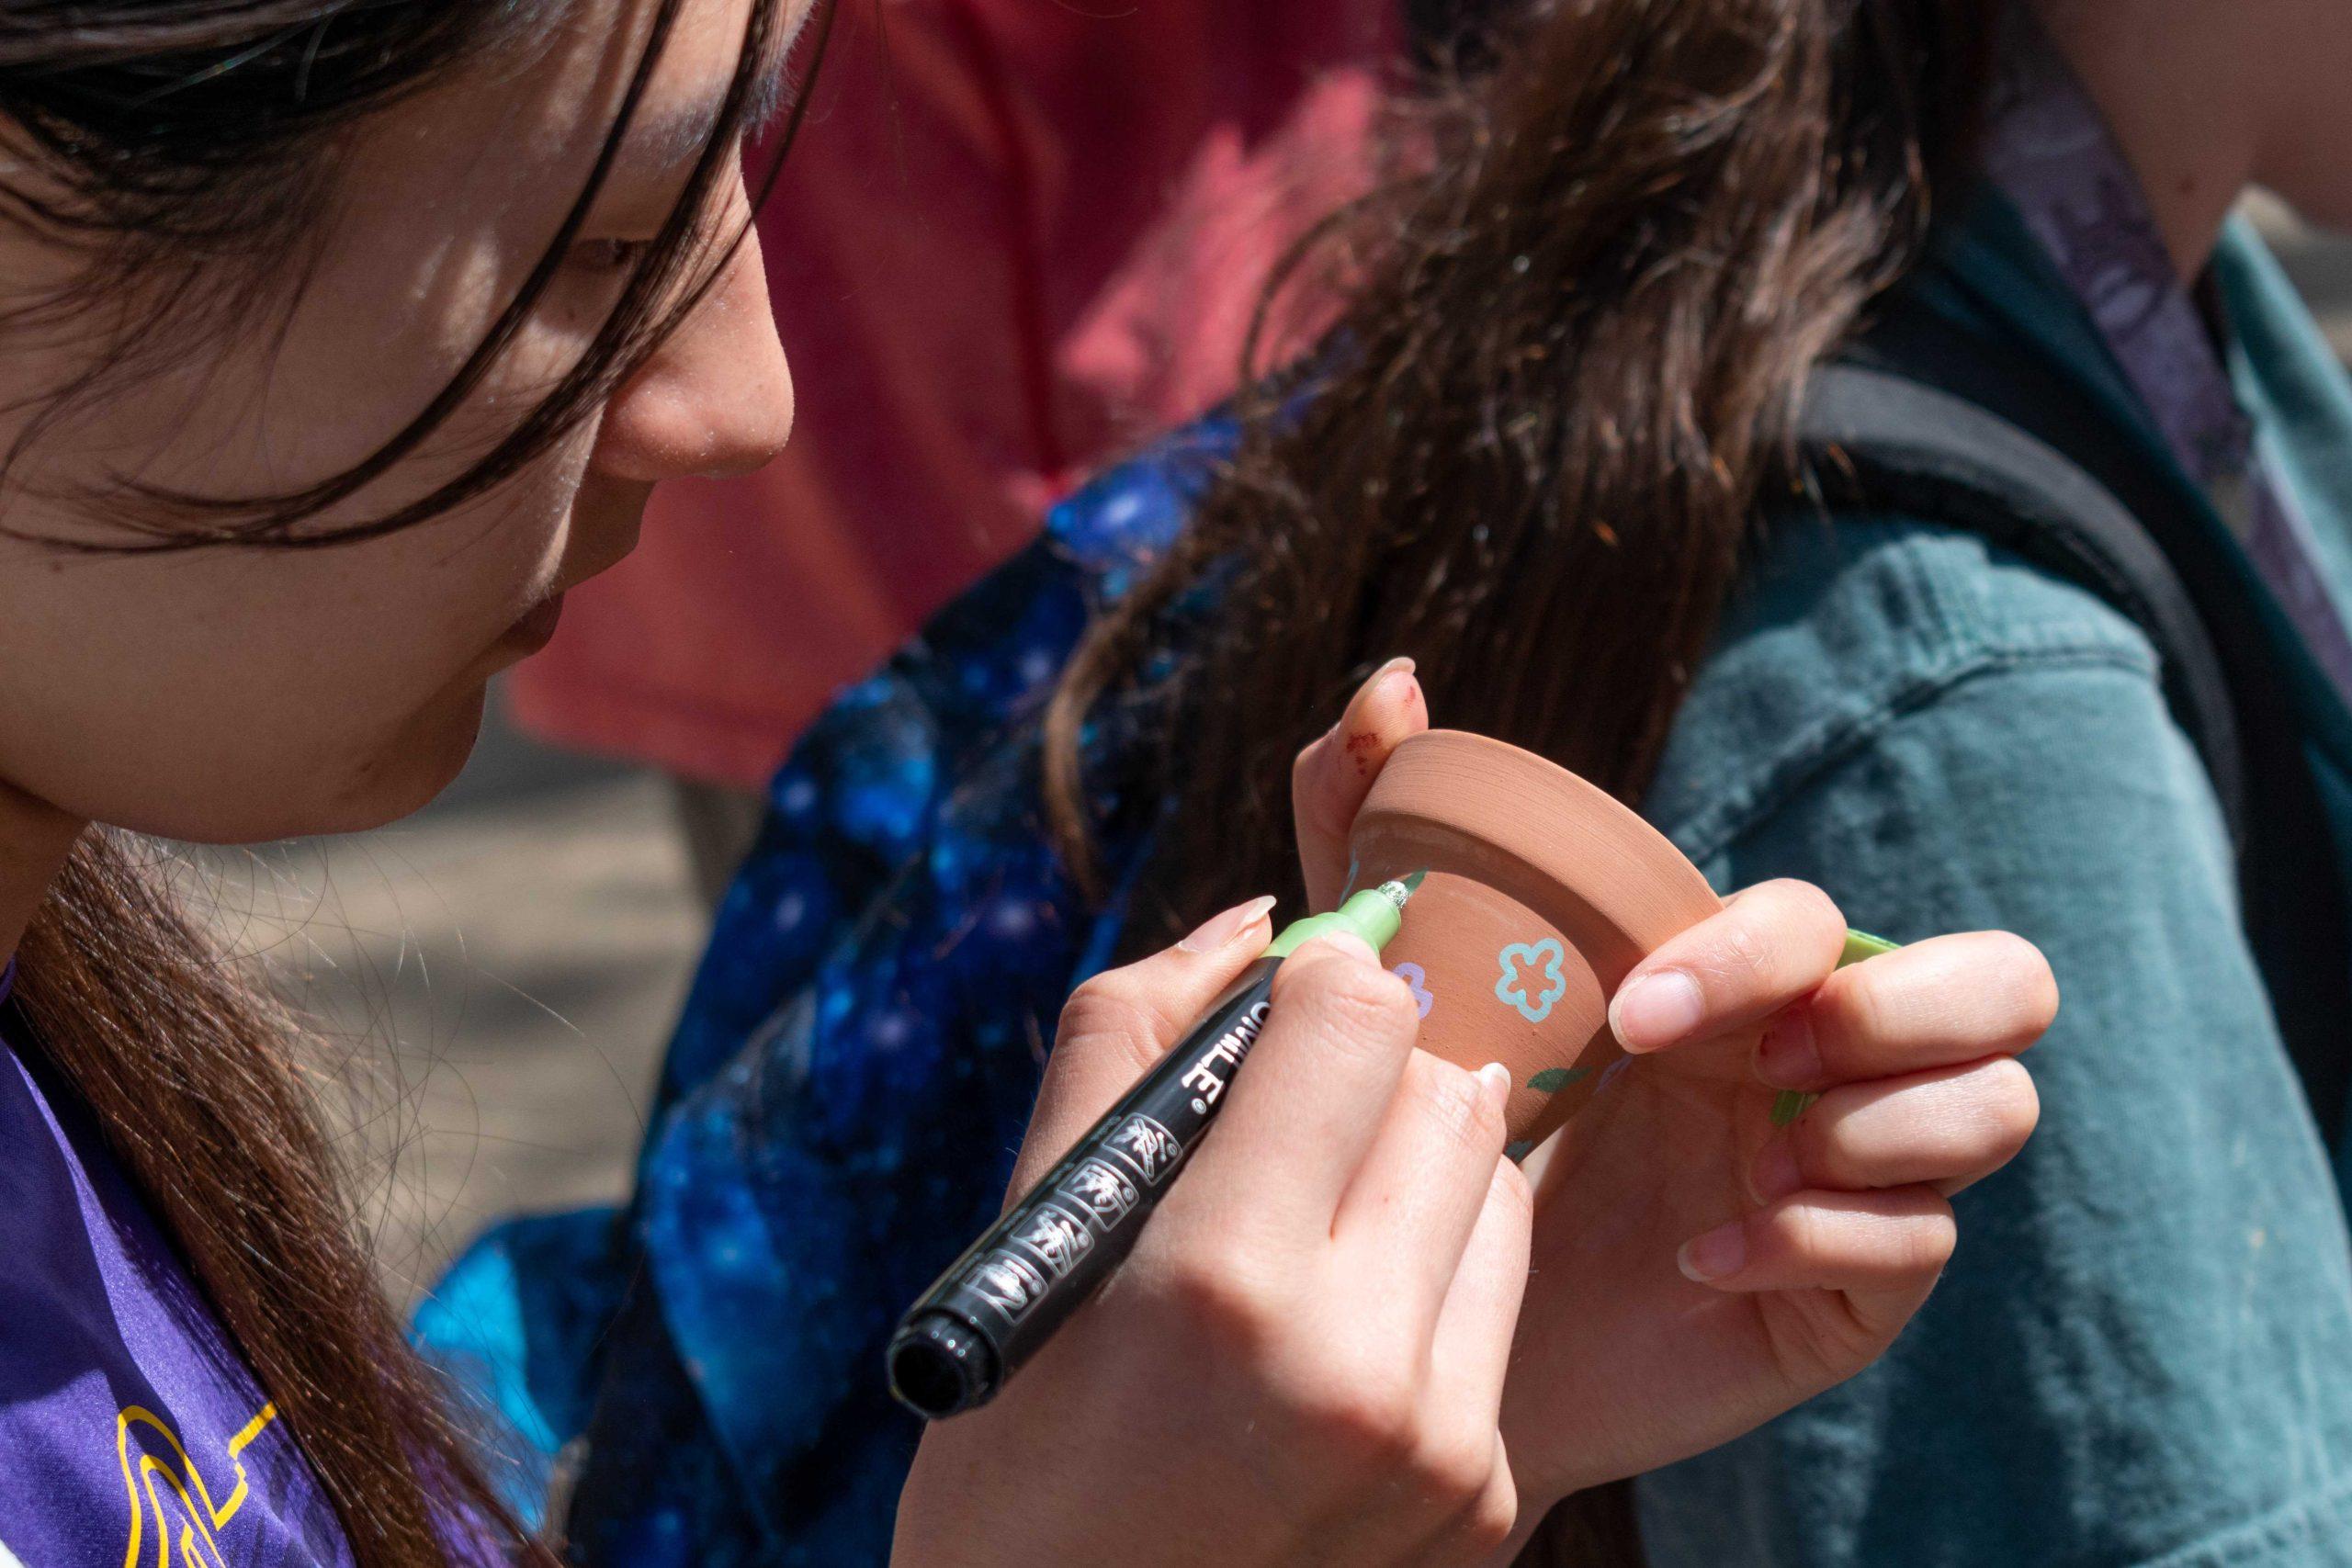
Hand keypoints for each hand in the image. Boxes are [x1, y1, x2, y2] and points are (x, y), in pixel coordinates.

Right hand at [893, 903, 1533, 1565]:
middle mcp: (1355, 1368)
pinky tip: (1342, 1324)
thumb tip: (1253, 922)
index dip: (1310, 985)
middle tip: (1287, 1119)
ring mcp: (1439, 1447)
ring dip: (1417, 1165)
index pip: (1352, 1022)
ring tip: (1313, 1224)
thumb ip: (1132, 1044)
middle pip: (1443, 1093)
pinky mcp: (1485, 1501)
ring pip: (1494, 1187)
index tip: (1275, 1008)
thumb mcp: (1030, 1239)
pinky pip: (1498, 1305)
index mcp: (1222, 1285)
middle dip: (1367, 1074)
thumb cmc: (1015, 1455)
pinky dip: (1434, 1276)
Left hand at [1291, 664, 2052, 1537]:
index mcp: (1740, 980)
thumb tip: (1389, 680)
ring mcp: (1859, 1173)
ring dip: (1877, 1132)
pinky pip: (1919, 1244)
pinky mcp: (1854, 1287)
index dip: (1757, 950)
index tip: (1633, 1015)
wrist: (1430, 1313)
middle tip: (1769, 1064)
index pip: (1827, 918)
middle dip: (1905, 1010)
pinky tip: (1698, 1258)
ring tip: (1736, 1172)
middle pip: (2005, 985)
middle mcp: (1825, 1062)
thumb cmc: (1439, 1130)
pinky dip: (1819, 1239)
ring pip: (1997, 1107)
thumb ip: (1375, 822)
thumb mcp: (1399, 979)